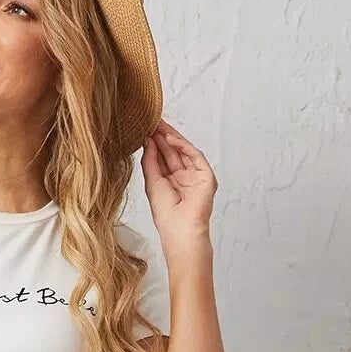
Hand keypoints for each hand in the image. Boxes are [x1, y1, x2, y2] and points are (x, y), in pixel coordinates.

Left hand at [139, 119, 216, 256]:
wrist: (180, 231)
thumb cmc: (166, 215)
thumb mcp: (152, 182)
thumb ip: (150, 160)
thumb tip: (148, 140)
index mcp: (170, 181)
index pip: (162, 157)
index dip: (154, 143)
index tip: (144, 128)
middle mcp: (184, 177)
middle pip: (173, 151)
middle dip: (162, 136)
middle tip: (151, 120)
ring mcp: (196, 176)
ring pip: (183, 151)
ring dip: (171, 137)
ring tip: (158, 124)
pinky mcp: (206, 176)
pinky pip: (194, 156)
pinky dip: (182, 145)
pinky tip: (169, 138)